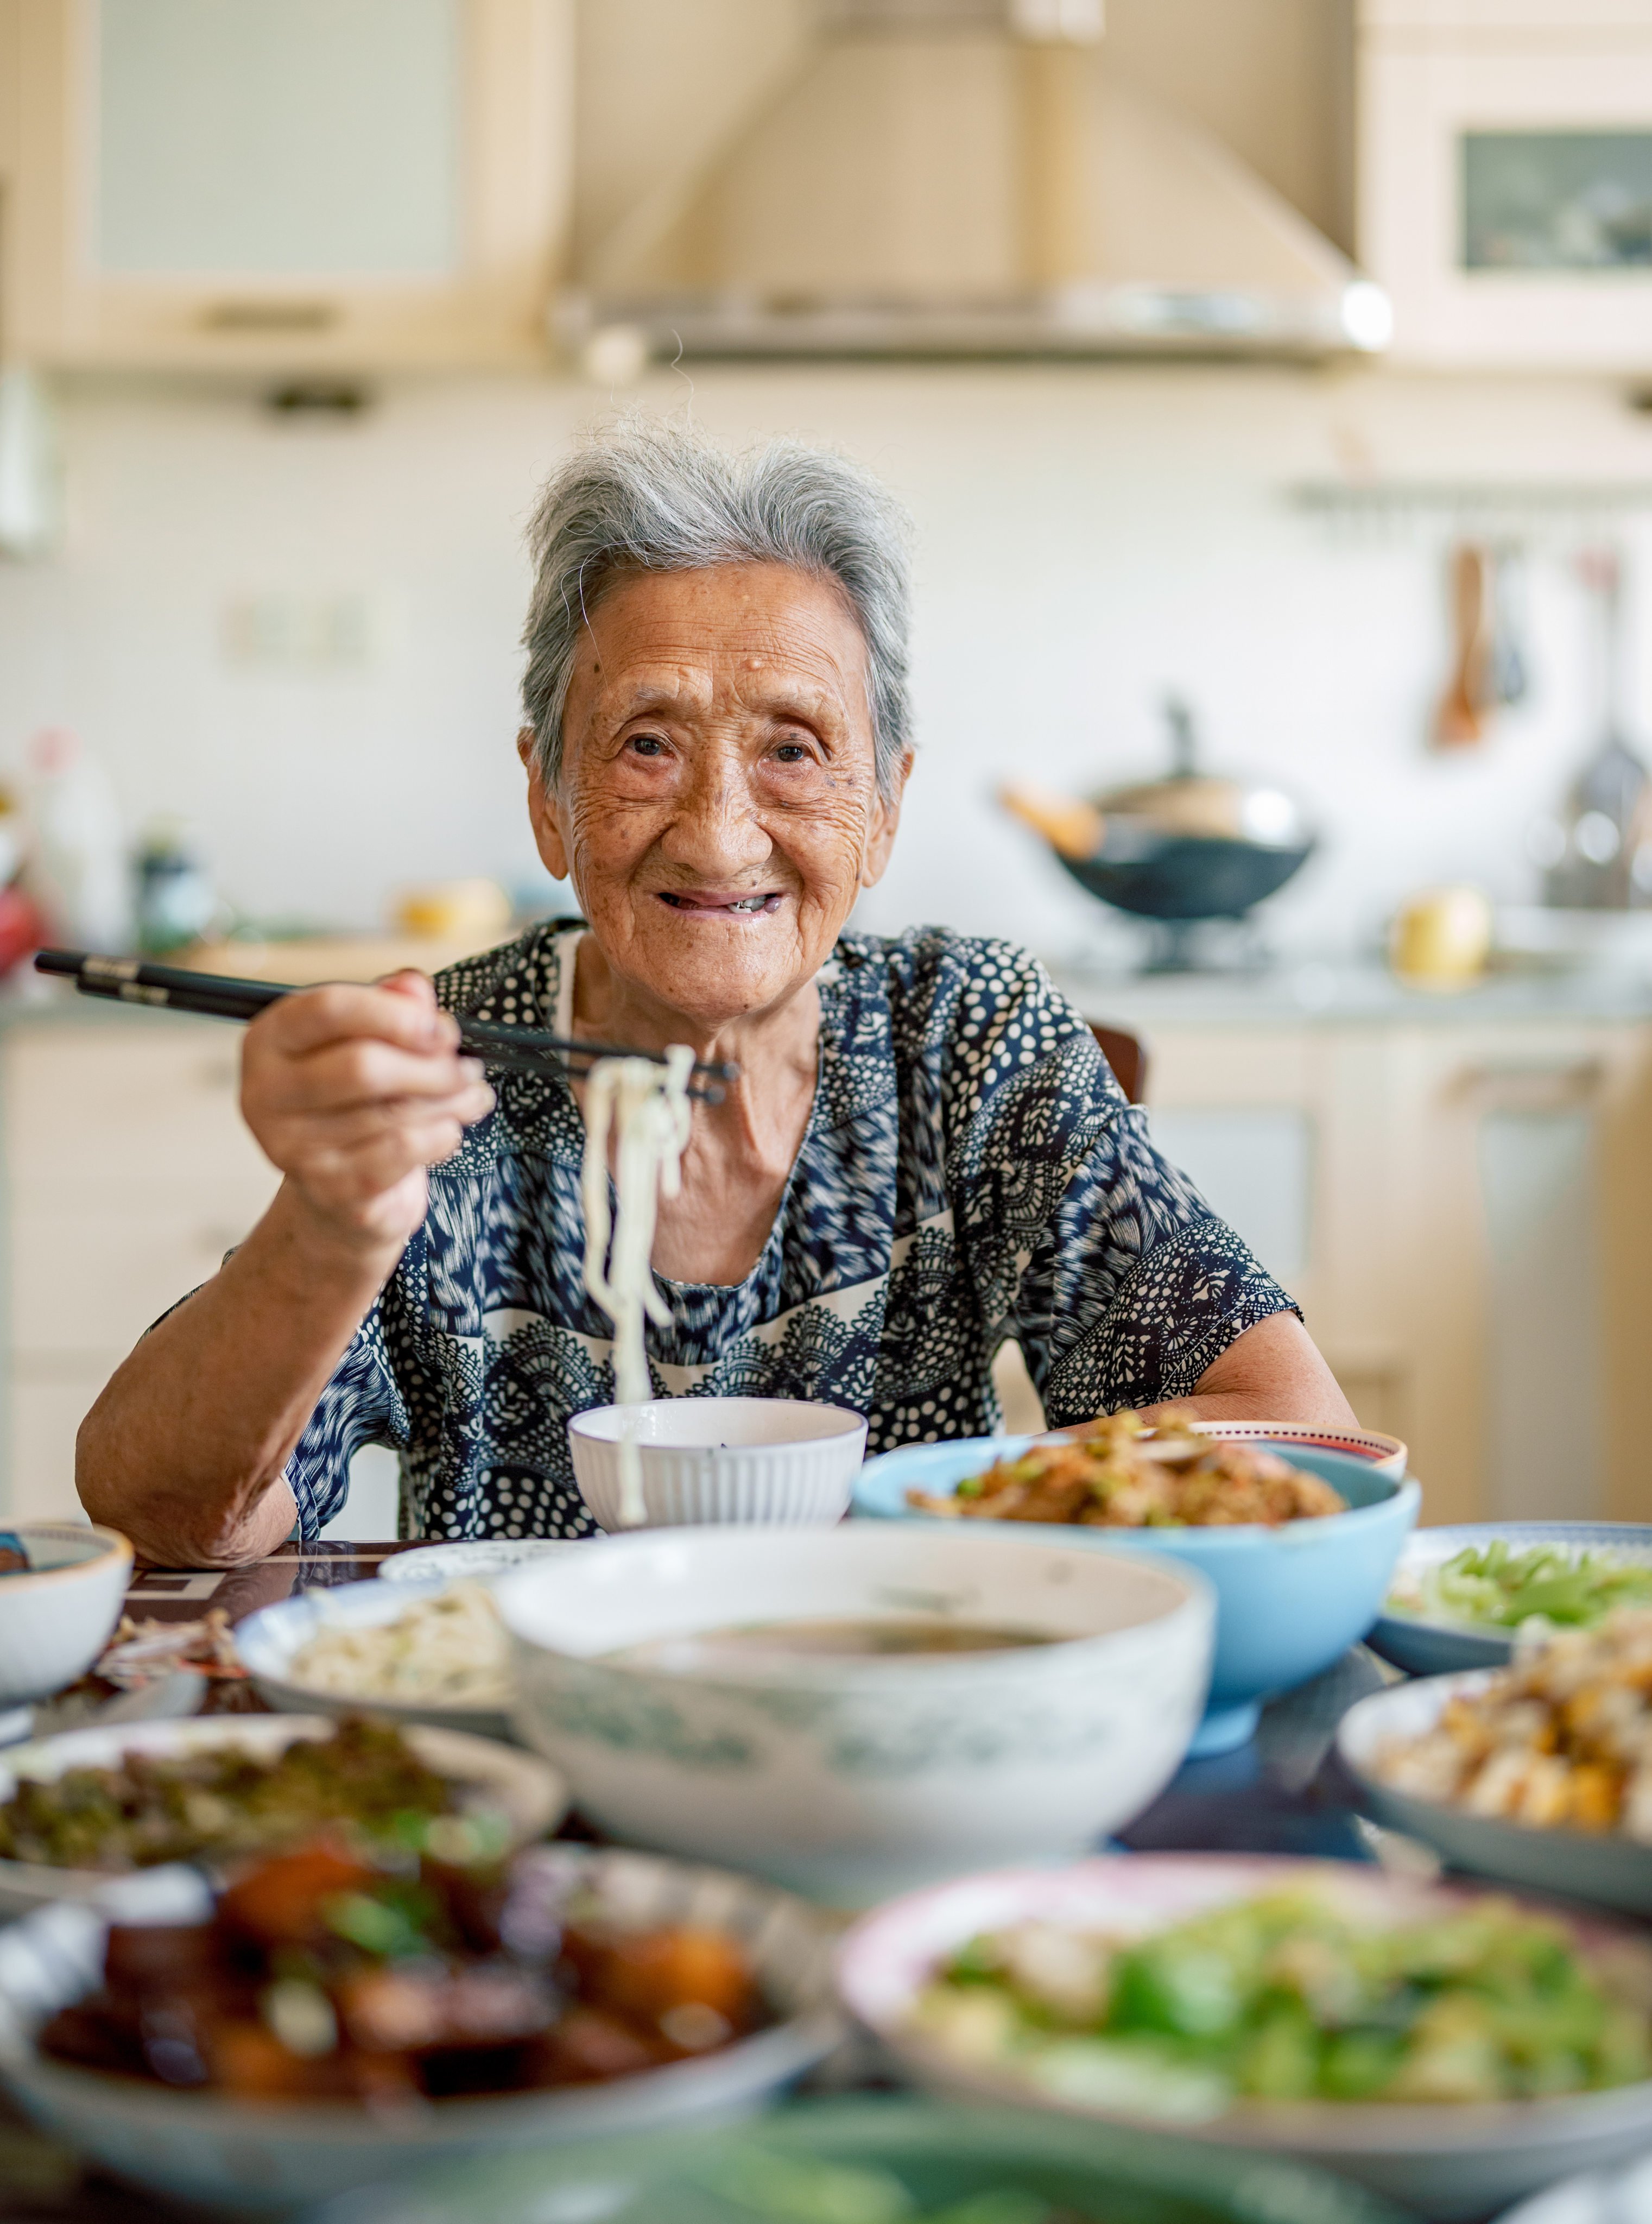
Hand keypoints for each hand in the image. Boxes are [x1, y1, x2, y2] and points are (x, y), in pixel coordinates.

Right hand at [240, 972, 493, 1255]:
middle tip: (466, 1068)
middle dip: (431, 1065)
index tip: (440, 1027)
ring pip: (391, 1111)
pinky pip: (401, 1151)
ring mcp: (291, 1147)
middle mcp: (266, 1094)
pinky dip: (440, 1136)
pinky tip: (449, 1130)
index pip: (327, 1009)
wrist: (339, 1194)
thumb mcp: (367, 1042)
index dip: (393, 1014)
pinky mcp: (329, 1189)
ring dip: (448, 1100)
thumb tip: (413, 988)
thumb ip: (390, 1006)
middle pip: (362, 1066)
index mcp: (269, 1040)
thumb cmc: (353, 1103)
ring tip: (471, 1095)